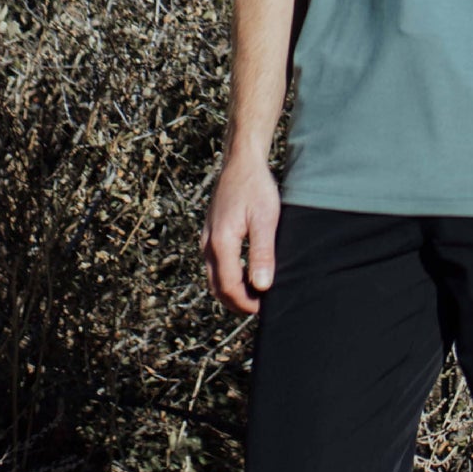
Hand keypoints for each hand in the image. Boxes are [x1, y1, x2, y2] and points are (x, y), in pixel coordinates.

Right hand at [202, 153, 280, 315]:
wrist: (240, 162)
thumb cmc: (256, 187)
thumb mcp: (265, 220)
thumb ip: (262, 254)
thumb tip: (261, 286)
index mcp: (221, 243)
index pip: (229, 287)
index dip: (245, 303)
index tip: (264, 309)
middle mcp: (208, 244)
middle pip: (217, 287)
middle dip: (237, 302)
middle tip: (260, 308)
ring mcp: (206, 239)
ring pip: (214, 277)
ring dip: (232, 291)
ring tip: (256, 295)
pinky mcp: (210, 234)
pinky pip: (214, 265)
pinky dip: (227, 277)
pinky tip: (246, 275)